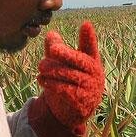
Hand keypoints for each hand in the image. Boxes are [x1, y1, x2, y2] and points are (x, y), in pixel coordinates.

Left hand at [28, 21, 104, 136]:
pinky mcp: (82, 102)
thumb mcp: (62, 66)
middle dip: (64, 53)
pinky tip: (41, 79)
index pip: (91, 48)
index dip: (89, 37)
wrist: (71, 112)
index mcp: (92, 62)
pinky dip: (50, 83)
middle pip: (78, 60)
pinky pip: (64, 89)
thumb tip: (50, 34)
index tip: (86, 24)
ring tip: (41, 67)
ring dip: (51, 70)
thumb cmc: (68, 83)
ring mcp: (90, 89)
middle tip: (52, 50)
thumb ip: (57, 51)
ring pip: (68, 74)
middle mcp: (95, 74)